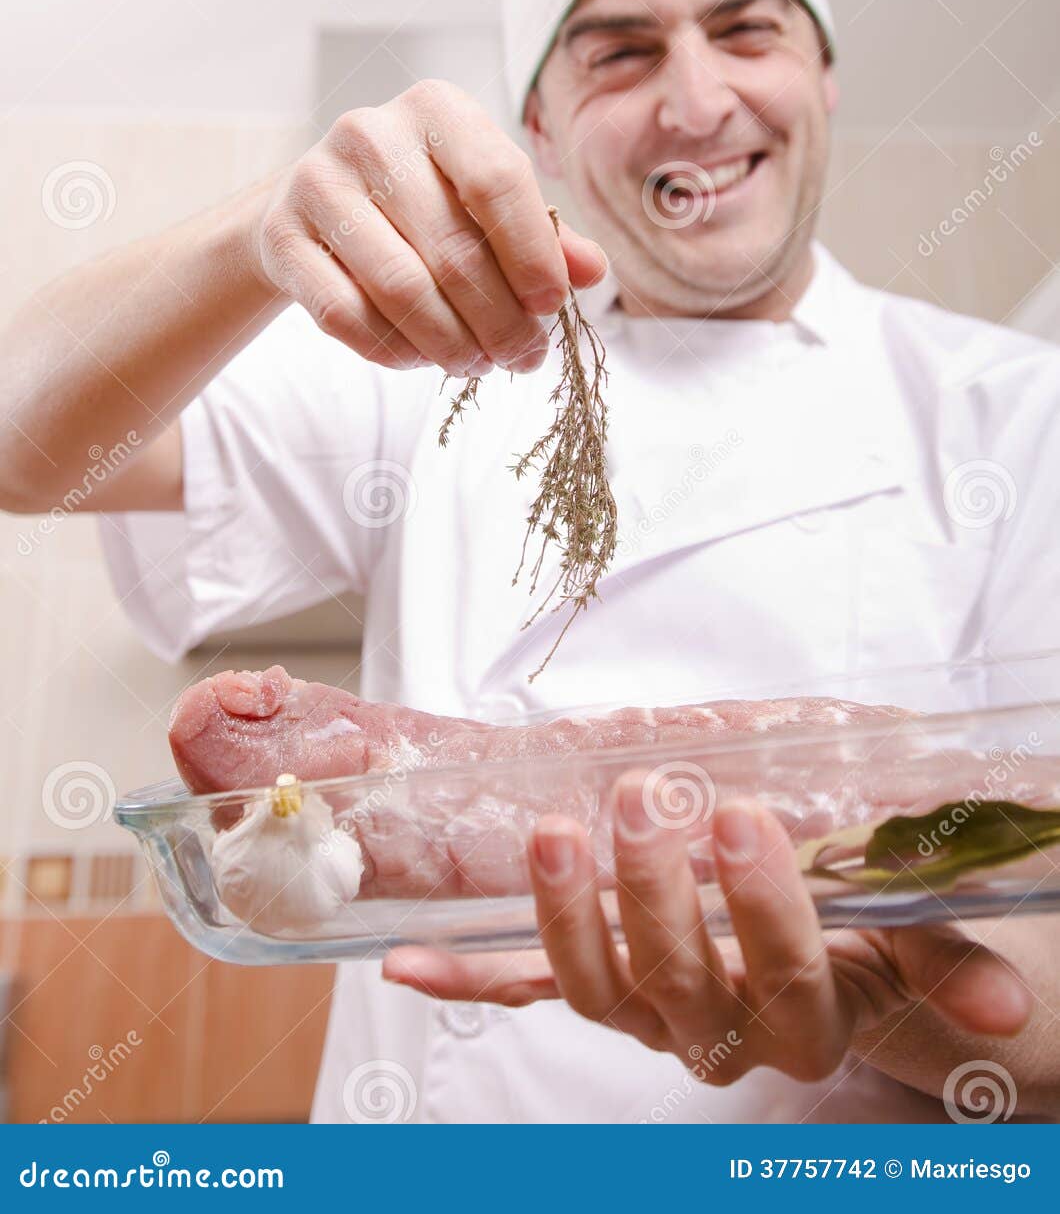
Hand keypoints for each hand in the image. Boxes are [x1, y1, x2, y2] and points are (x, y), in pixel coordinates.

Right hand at [254, 79, 605, 374]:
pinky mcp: (280, 236)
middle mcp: (371, 133)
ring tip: (477, 364)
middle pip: (453, 250)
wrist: (317, 204)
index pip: (498, 180)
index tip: (550, 308)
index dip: (531, 255)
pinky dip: (394, 352)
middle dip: (499, 321)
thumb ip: (542, 232)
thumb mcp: (485, 200)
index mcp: (437, 110)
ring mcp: (317, 182)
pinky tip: (422, 359)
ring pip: (401, 290)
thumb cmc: (424, 198)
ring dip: (451, 345)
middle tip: (522, 359)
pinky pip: (346, 317)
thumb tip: (592, 273)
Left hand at [383, 775, 1031, 1087]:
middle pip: (678, 977)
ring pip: (596, 988)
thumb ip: (948, 964)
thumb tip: (1010, 1011)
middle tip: (641, 799)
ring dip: (564, 916)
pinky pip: (525, 996)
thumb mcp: (915, 940)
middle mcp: (722, 1032)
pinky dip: (466, 981)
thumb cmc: (867, 934)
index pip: (785, 971)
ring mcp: (649, 1018)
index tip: (737, 819)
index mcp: (810, 1013)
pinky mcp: (599, 997)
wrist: (828, 978)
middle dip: (654, 890)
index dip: (759, 906)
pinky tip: (406, 961)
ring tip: (551, 833)